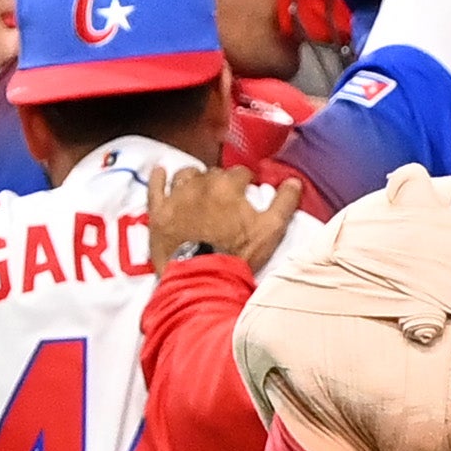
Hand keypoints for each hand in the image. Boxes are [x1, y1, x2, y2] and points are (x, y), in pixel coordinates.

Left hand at [150, 162, 307, 262]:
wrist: (202, 279)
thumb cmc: (237, 254)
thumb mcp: (270, 231)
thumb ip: (284, 203)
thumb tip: (294, 182)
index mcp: (228, 186)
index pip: (241, 173)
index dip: (246, 182)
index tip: (248, 191)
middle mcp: (200, 185)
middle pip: (213, 174)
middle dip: (221, 182)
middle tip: (226, 199)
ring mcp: (176, 198)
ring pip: (186, 175)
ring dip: (195, 178)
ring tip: (199, 188)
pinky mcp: (159, 212)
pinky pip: (155, 187)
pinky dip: (158, 177)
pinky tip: (160, 170)